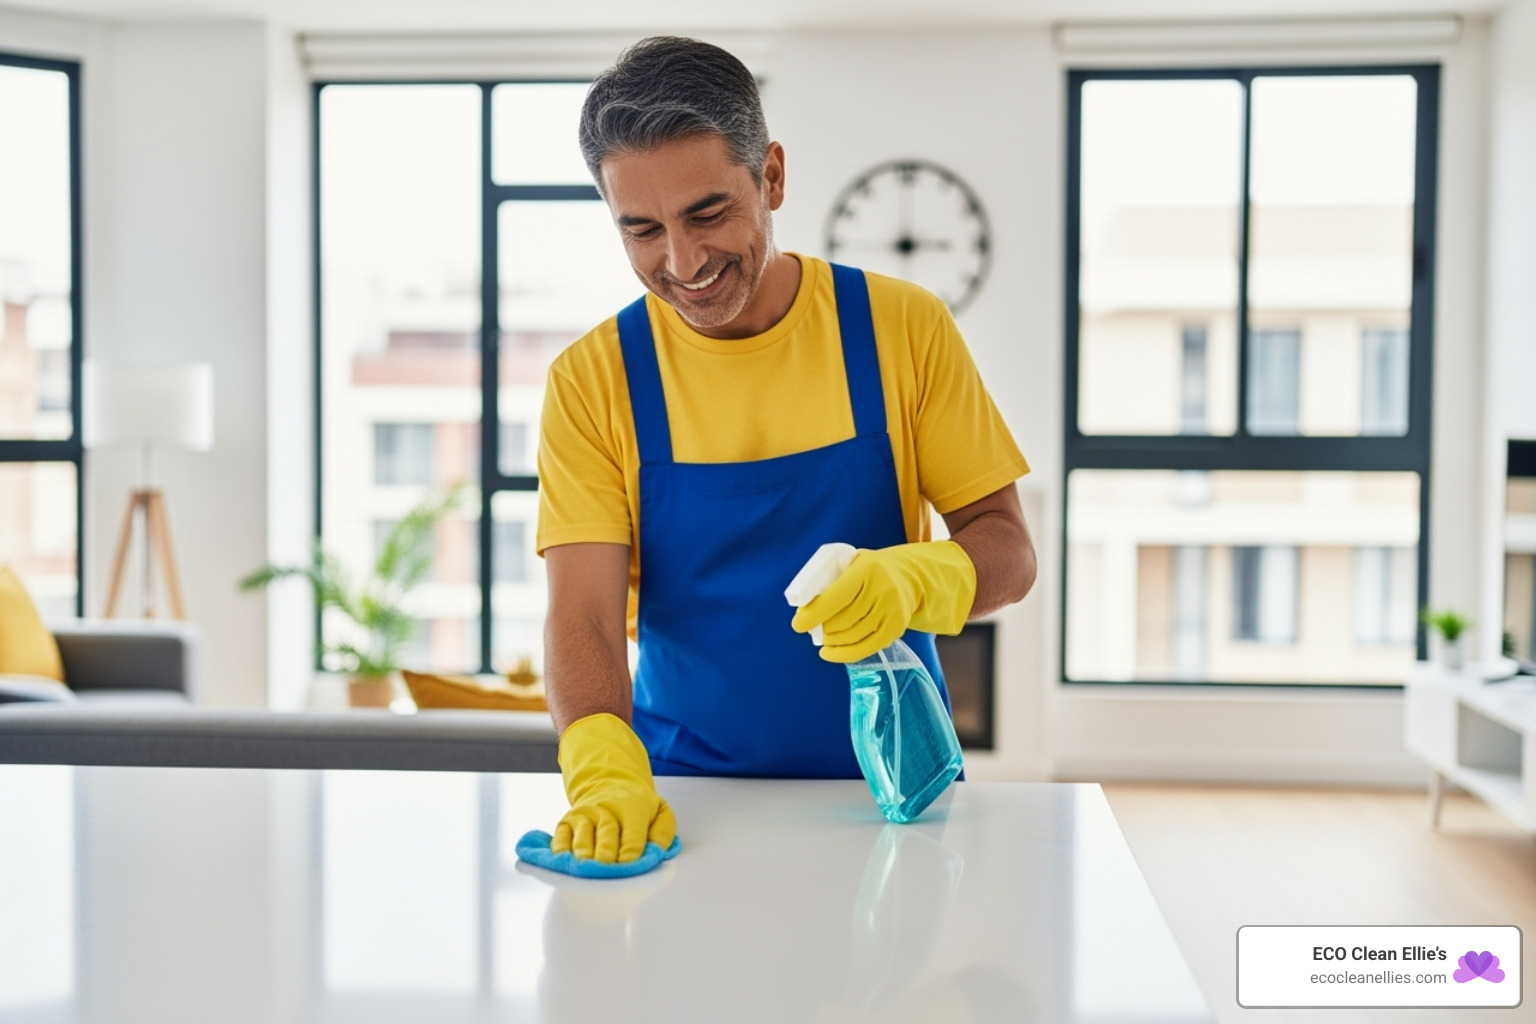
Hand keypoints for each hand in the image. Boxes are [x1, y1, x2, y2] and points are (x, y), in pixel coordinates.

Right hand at [552, 713, 677, 863]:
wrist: (609, 784)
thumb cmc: (636, 807)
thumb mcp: (659, 812)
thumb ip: (663, 832)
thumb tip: (656, 853)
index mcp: (632, 808)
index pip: (633, 831)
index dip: (631, 850)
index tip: (629, 863)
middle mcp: (605, 810)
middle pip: (606, 834)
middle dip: (606, 853)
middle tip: (606, 867)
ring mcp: (584, 816)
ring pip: (582, 837)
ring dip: (584, 853)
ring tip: (585, 866)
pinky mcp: (566, 823)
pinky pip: (560, 839)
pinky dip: (561, 851)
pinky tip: (565, 861)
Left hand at [790, 540, 975, 662]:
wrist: (911, 577)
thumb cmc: (872, 570)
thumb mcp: (854, 562)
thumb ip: (832, 578)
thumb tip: (804, 606)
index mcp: (866, 570)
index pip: (835, 597)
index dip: (813, 614)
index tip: (798, 625)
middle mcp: (882, 591)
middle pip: (842, 620)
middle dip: (820, 628)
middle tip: (811, 627)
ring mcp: (892, 612)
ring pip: (851, 635)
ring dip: (831, 640)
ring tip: (821, 637)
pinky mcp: (896, 629)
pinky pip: (865, 648)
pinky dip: (843, 654)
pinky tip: (828, 653)